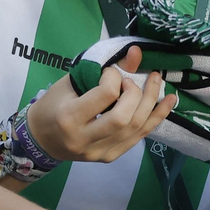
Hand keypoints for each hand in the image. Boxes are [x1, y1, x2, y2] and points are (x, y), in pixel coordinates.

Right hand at [27, 46, 176, 162]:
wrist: (40, 140)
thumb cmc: (51, 106)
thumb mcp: (69, 82)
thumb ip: (100, 69)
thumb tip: (136, 53)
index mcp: (69, 117)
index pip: (105, 95)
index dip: (113, 77)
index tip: (108, 72)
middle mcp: (85, 139)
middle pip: (124, 117)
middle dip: (135, 93)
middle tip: (128, 80)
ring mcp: (100, 152)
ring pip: (136, 128)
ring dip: (151, 102)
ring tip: (156, 81)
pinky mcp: (110, 157)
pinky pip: (139, 137)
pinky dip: (156, 117)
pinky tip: (168, 101)